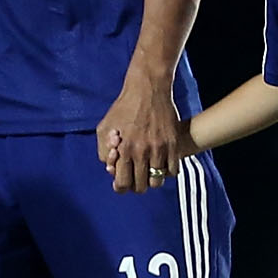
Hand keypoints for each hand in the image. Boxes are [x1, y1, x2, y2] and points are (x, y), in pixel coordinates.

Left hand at [98, 77, 186, 193]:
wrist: (147, 90)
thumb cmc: (123, 109)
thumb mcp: (104, 128)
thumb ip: (103, 151)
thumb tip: (110, 169)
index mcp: (123, 150)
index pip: (123, 183)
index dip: (121, 187)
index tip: (122, 184)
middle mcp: (141, 152)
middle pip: (141, 186)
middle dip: (136, 185)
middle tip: (135, 177)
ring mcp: (159, 149)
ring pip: (157, 182)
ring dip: (152, 180)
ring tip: (148, 171)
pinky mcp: (174, 145)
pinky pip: (173, 171)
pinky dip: (167, 172)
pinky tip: (161, 164)